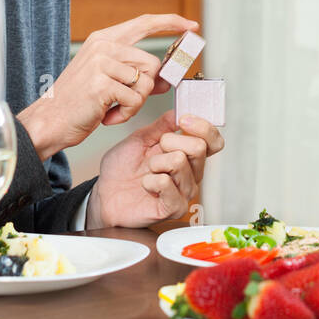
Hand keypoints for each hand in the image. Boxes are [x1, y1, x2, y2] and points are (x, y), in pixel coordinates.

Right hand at [17, 13, 198, 157]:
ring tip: (110, 107)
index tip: (192, 26)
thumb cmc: (78, 103)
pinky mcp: (102, 84)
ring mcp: (102, 63)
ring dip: (133, 103)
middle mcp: (103, 46)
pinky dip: (124, 114)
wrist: (49, 121)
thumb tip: (168, 78)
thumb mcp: (108, 80)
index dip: (171, 23)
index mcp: (104, 39)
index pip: (145, 23)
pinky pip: (134, 100)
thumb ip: (135, 73)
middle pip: (153, 64)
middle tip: (124, 101)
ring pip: (147, 83)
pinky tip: (105, 115)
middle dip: (147, 88)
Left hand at [85, 111, 224, 228]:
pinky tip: (146, 185)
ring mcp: (185, 192)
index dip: (202, 127)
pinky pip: (167, 184)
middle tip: (156, 150)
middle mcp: (191, 173)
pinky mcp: (174, 208)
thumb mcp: (141, 138)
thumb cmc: (122, 170)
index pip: (213, 141)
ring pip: (179, 162)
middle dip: (171, 141)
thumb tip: (180, 111)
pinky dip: (150, 180)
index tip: (183, 120)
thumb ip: (163, 125)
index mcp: (188, 155)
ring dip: (155, 162)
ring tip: (147, 170)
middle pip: (199, 147)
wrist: (105, 194)